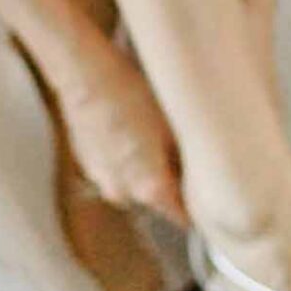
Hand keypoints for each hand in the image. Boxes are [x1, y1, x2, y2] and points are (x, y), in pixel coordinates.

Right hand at [54, 46, 185, 224]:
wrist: (85, 74)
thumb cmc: (132, 95)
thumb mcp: (174, 128)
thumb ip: (187, 163)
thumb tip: (200, 174)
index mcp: (150, 189)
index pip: (183, 217)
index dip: (197, 205)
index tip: (206, 191)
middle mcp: (123, 192)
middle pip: (155, 199)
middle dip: (168, 182)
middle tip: (179, 153)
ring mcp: (99, 178)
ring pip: (132, 183)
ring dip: (142, 169)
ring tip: (148, 136)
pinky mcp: (85, 162)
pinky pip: (111, 168)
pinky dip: (121, 156)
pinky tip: (125, 128)